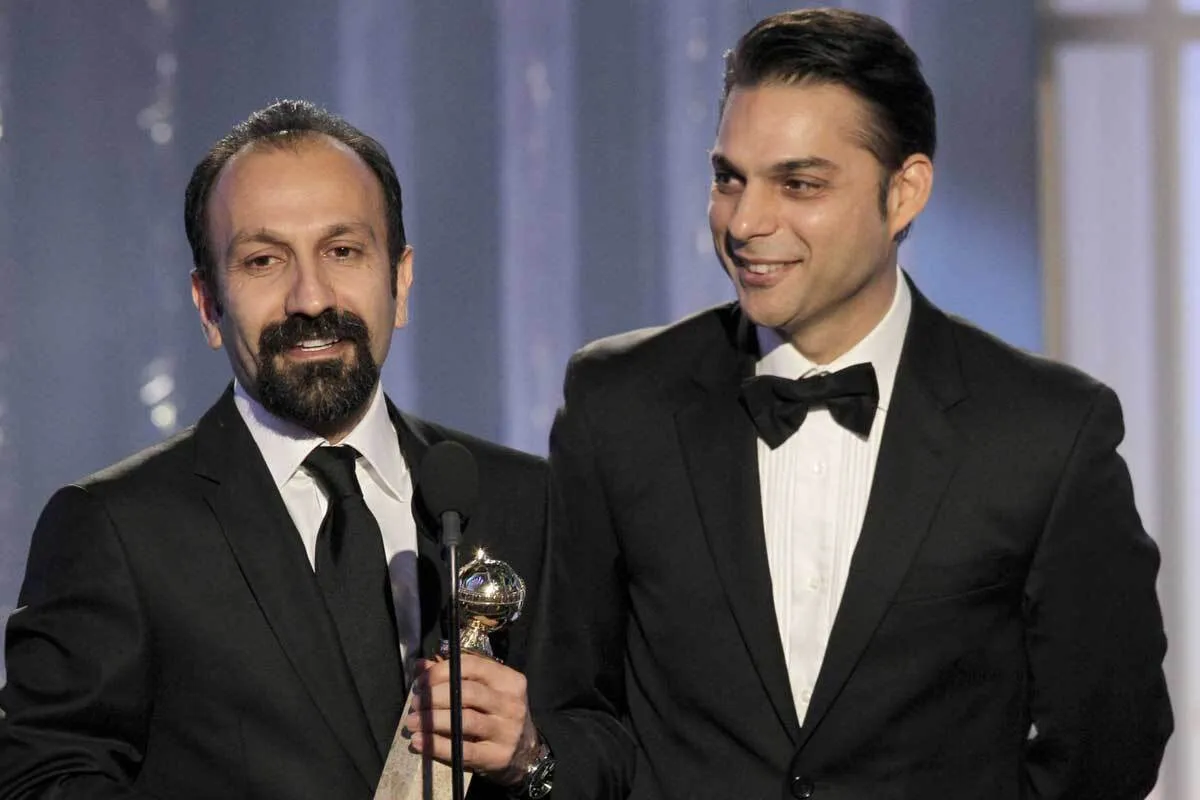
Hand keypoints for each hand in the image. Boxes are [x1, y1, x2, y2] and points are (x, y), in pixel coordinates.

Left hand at [406, 654, 539, 785]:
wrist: (524, 752)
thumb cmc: (496, 715)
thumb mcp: (483, 691)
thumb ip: (453, 676)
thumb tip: (420, 665)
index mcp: (508, 680)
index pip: (472, 666)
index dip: (441, 671)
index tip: (420, 682)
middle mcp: (512, 703)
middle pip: (467, 692)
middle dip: (434, 696)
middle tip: (415, 703)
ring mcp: (507, 731)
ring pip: (464, 720)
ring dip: (432, 720)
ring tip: (412, 722)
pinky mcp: (498, 756)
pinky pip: (463, 750)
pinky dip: (437, 745)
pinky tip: (420, 741)